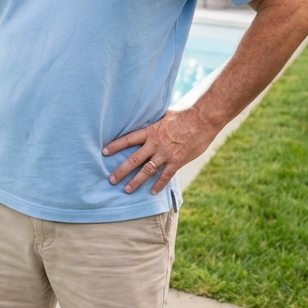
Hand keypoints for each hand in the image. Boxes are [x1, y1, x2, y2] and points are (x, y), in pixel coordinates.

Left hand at [102, 108, 217, 194]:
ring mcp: (166, 154)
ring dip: (136, 181)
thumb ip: (153, 121)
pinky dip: (158, 185)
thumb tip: (144, 118)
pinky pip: (166, 176)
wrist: (203, 119)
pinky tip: (152, 192)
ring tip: (126, 190)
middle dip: (121, 170)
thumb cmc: (183, 114)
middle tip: (111, 179)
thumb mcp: (164, 115)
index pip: (128, 139)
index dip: (115, 146)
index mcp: (151, 131)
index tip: (104, 152)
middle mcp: (156, 144)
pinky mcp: (178, 161)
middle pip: (134, 159)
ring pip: (147, 170)